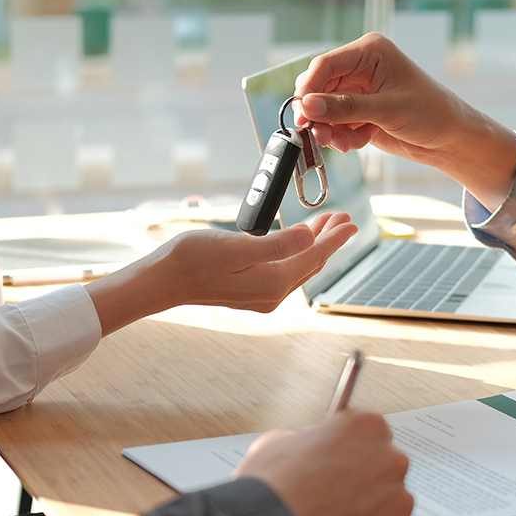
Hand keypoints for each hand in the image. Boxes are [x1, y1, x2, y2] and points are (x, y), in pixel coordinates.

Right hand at [87, 211, 356, 335]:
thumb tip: (310, 238)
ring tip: (324, 226)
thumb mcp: (237, 245)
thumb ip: (277, 243)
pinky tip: (295, 242)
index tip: (352, 221)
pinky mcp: (251, 293)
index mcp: (273, 282)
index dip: (335, 237)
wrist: (164, 280)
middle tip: (342, 219)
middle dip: (328, 240)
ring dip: (313, 246)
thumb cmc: (193, 259)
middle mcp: (272, 294)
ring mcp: (262, 297)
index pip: (315, 256)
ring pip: (299, 267)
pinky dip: (295, 254)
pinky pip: (285, 271)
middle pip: (311, 263)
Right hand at [236, 409, 412, 515]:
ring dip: (367, 506)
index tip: (336, 457)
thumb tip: (309, 449)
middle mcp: (391, 459)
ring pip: (386, 500)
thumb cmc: (274, 486)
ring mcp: (398, 499)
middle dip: (362, 475)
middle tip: (332, 491)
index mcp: (367, 426)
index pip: (367, 430)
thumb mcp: (279, 440)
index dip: (347, 445)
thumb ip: (307, 439)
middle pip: (382, 464)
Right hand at [293, 32, 515, 210]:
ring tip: (343, 144)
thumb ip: (346, 108)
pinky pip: (336, 124)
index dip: (308, 89)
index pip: (325, 65)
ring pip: (324, 110)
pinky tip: (357, 143)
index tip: (301, 115)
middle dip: (319, 114)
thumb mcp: (387, 110)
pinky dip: (341, 137)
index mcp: (369, 52)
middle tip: (320, 135)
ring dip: (330, 129)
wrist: (450, 139)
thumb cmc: (430, 113)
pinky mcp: (359, 112)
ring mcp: (358, 91)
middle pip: (319, 88)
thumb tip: (308, 106)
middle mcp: (360, 67)